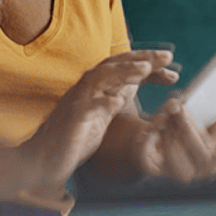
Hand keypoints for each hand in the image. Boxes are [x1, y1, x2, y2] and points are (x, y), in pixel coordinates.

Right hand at [18, 50, 175, 189]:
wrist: (45, 159)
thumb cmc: (73, 138)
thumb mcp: (101, 116)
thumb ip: (114, 98)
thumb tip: (133, 85)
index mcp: (96, 87)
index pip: (124, 68)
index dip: (148, 65)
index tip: (171, 67)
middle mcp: (87, 88)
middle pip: (116, 64)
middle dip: (142, 58)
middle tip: (167, 56)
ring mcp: (79, 100)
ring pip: (102, 75)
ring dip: (124, 70)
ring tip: (146, 68)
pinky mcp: (73, 117)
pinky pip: (89, 104)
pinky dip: (103, 100)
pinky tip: (119, 99)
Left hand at [136, 74, 215, 183]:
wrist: (160, 146)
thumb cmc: (196, 127)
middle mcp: (207, 168)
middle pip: (202, 153)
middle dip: (188, 126)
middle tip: (176, 104)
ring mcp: (182, 172)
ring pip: (175, 154)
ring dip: (168, 127)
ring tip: (164, 109)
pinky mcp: (156, 170)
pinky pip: (151, 156)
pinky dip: (151, 137)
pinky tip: (152, 124)